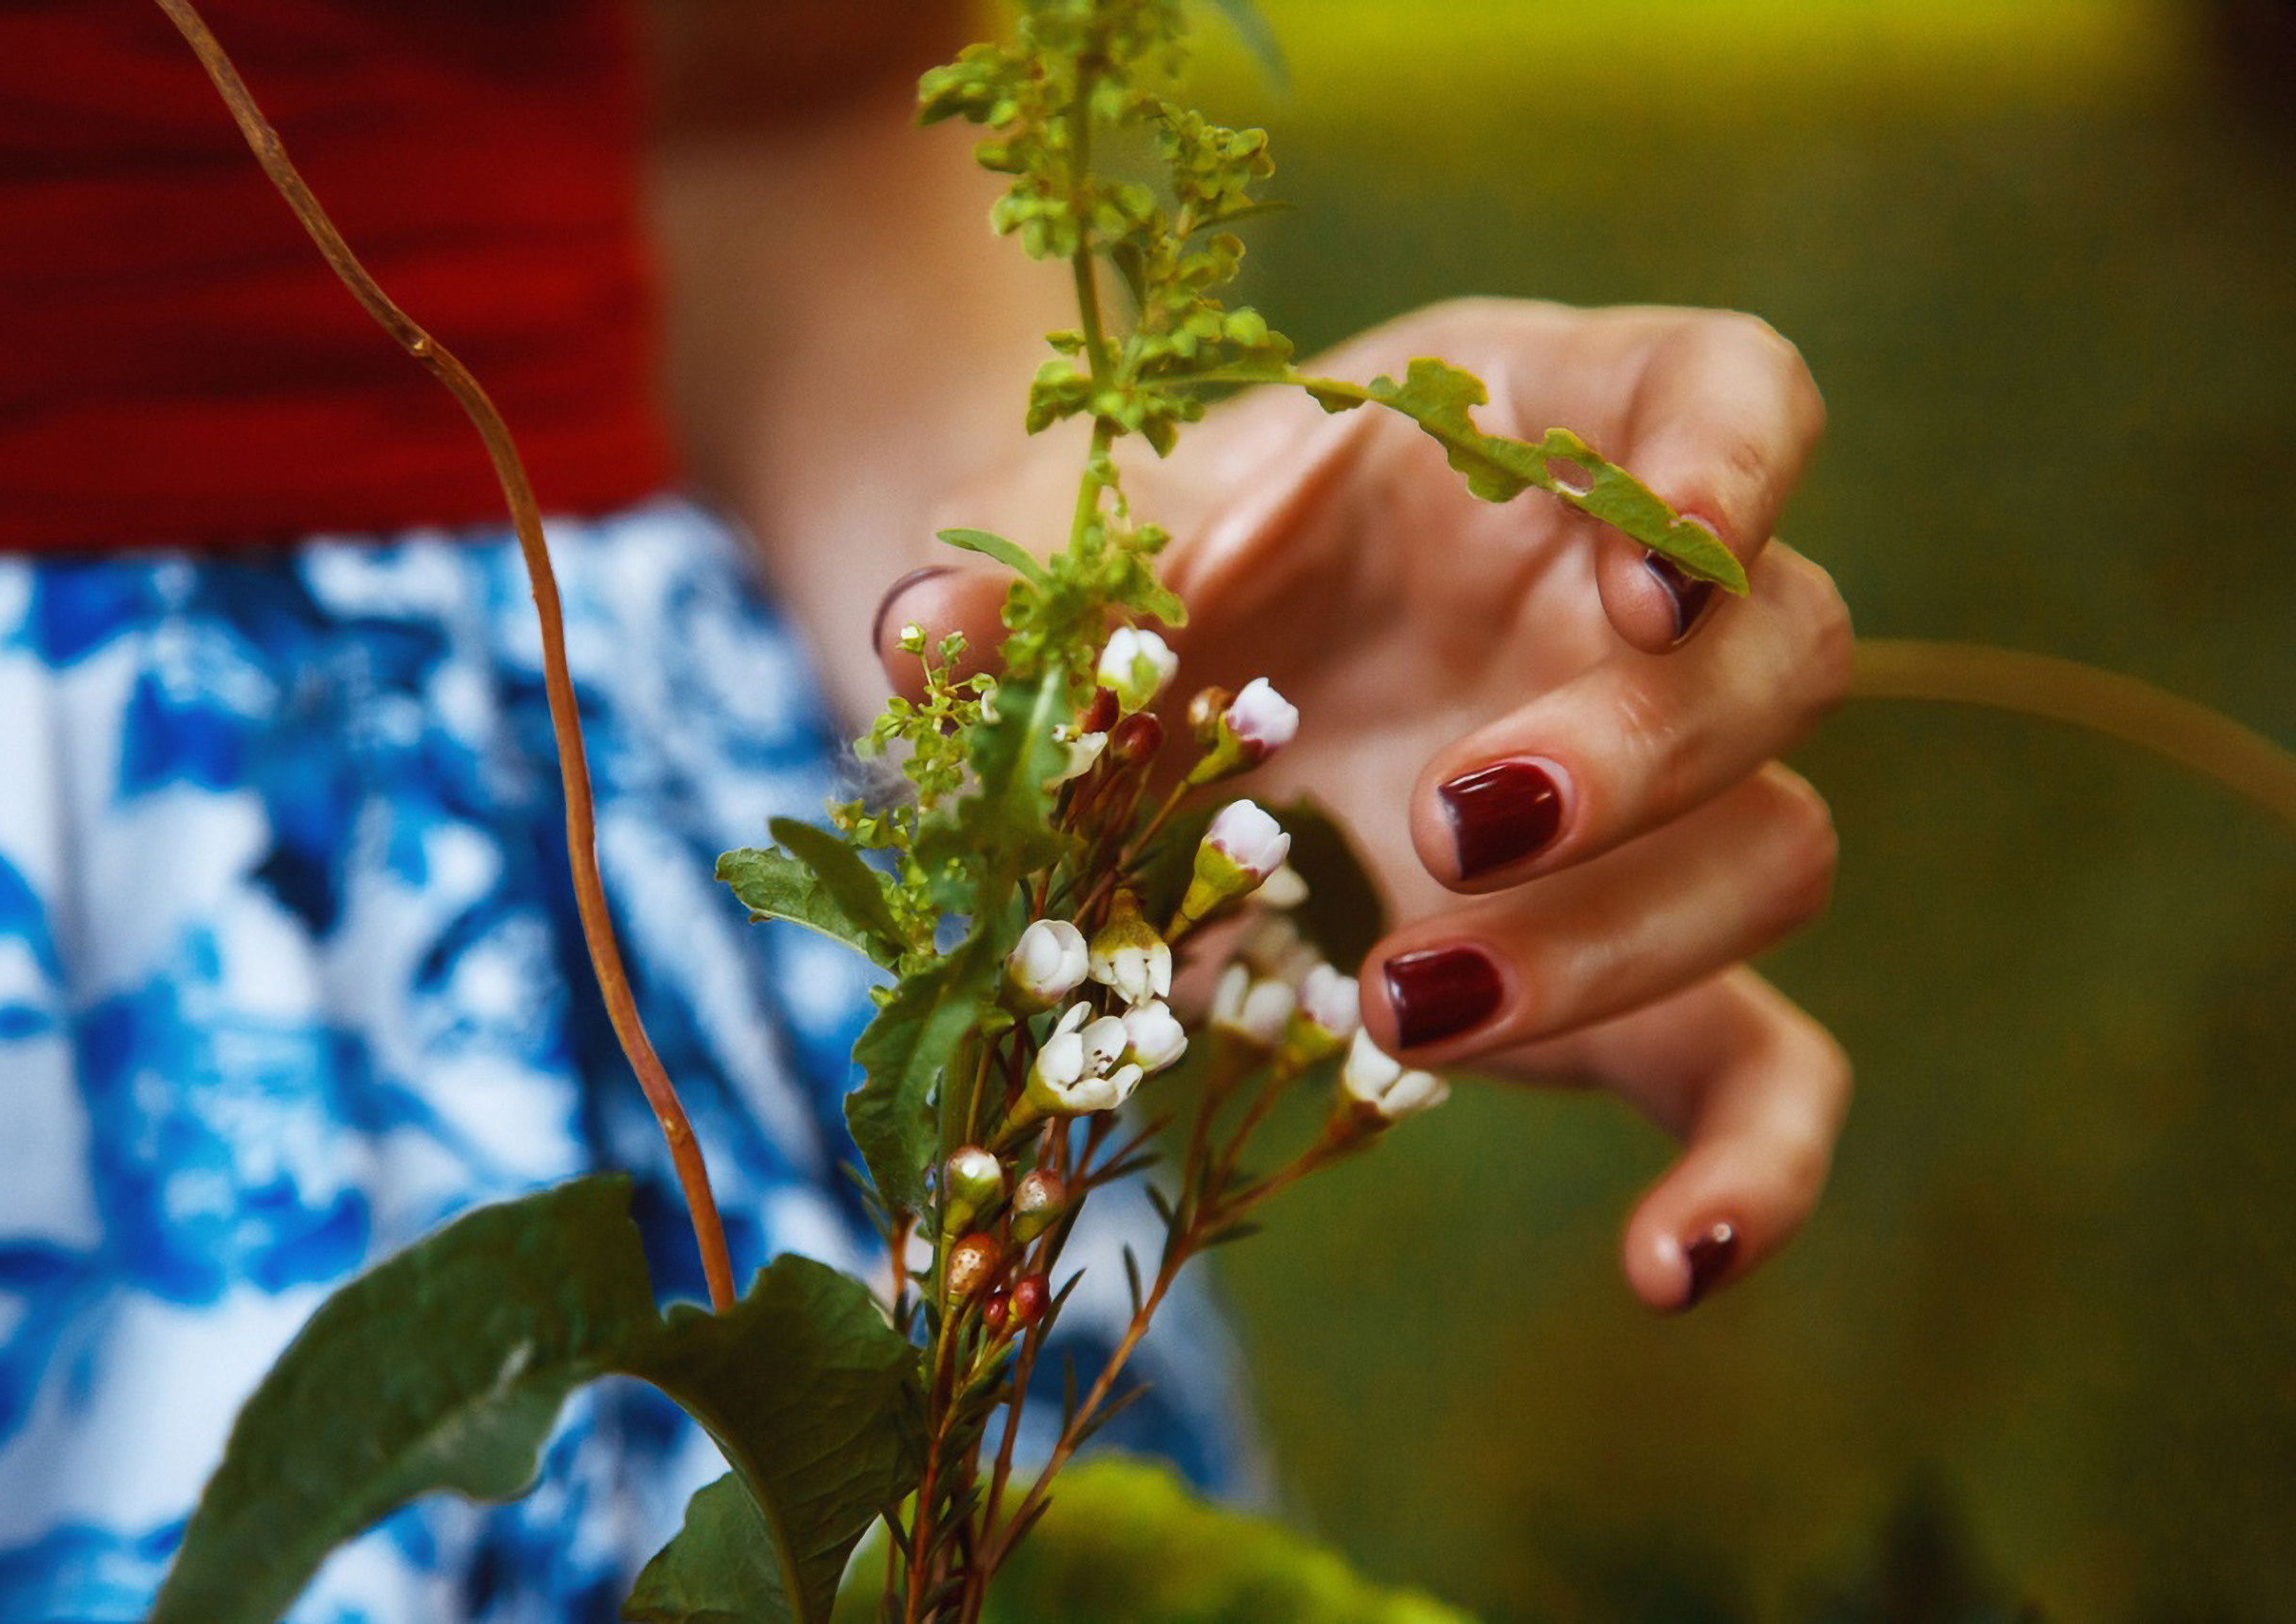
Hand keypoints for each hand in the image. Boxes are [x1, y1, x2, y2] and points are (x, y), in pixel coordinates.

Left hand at [880, 297, 1852, 1311]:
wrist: (1137, 662)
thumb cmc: (1141, 553)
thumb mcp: (1074, 533)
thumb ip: (1018, 566)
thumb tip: (921, 630)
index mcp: (1528, 429)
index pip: (1721, 389)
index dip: (1732, 460)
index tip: (1652, 570)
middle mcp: (1629, 601)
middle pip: (1782, 648)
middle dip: (1638, 751)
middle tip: (1439, 825)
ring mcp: (1656, 788)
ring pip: (1775, 848)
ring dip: (1615, 942)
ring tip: (1398, 1007)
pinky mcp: (1636, 960)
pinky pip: (1760, 1061)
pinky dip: (1748, 1162)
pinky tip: (1664, 1263)